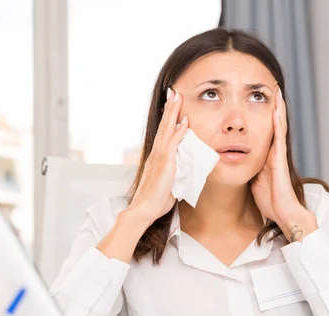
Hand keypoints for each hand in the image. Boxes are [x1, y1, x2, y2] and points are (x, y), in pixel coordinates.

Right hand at [128, 88, 187, 224]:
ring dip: (173, 113)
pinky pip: (173, 145)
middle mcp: (156, 155)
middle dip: (169, 108)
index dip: (168, 119)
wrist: (144, 210)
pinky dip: (179, 132)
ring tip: (177, 97)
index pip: (164, 134)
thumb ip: (175, 175)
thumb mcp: (168, 184)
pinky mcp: (165, 165)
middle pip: (164, 126)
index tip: (172, 105)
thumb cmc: (155, 201)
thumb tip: (184, 173)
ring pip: (167, 130)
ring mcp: (159, 158)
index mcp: (157, 158)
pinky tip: (185, 122)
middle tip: (173, 92)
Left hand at [251, 88, 317, 241]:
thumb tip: (234, 164)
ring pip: (278, 127)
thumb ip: (248, 170)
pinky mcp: (279, 160)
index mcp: (267, 157)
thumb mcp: (254, 182)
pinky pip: (278, 137)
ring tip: (276, 92)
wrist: (283, 213)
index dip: (262, 117)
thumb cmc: (270, 201)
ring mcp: (278, 155)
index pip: (264, 132)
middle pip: (273, 125)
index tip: (258, 102)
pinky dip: (278, 123)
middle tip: (271, 88)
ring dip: (278, 110)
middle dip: (272, 108)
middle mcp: (274, 153)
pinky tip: (276, 110)